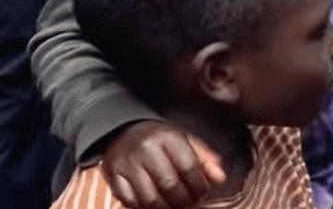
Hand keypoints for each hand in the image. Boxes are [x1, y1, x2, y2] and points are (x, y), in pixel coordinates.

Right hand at [101, 119, 225, 208]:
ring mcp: (126, 162)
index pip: (189, 167)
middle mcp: (146, 147)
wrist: (124, 131)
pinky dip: (145, 208)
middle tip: (190, 203)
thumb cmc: (161, 140)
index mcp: (168, 136)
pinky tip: (155, 205)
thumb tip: (220, 178)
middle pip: (169, 185)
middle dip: (184, 201)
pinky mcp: (112, 174)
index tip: (202, 193)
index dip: (199, 186)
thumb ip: (205, 159)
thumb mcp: (185, 141)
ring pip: (149, 199)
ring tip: (174, 206)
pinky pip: (130, 202)